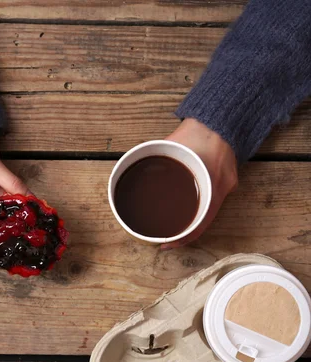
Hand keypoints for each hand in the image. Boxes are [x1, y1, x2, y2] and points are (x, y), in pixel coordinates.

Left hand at [163, 118, 237, 248]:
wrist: (224, 114)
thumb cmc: (200, 129)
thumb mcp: (173, 145)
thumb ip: (157, 158)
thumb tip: (133, 167)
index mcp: (211, 186)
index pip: (198, 225)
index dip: (181, 240)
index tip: (165, 245)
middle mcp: (222, 189)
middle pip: (202, 221)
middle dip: (184, 232)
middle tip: (166, 239)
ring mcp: (228, 184)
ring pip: (207, 211)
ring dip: (191, 219)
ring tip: (174, 226)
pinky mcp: (229, 178)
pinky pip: (212, 197)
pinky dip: (199, 204)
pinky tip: (187, 205)